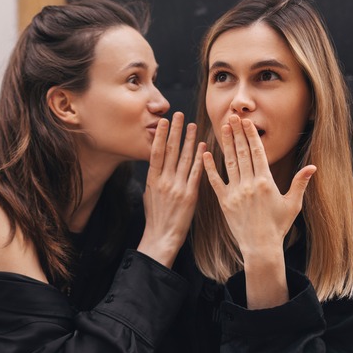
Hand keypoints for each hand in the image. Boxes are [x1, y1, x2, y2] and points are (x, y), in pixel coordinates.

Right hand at [138, 112, 204, 267]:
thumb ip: (155, 178)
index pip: (156, 152)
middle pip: (170, 151)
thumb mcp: (150, 195)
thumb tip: (157, 163)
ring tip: (192, 125)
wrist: (162, 237)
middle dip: (175, 131)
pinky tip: (203, 147)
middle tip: (179, 115)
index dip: (160, 136)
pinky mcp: (190, 195)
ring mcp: (177, 187)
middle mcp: (164, 181)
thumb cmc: (156, 217)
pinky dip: (200, 158)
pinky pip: (196, 173)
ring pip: (185, 158)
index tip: (164, 122)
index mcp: (153, 180)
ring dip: (189, 140)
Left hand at [203, 115, 314, 307]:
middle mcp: (249, 184)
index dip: (251, 135)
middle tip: (232, 116)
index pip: (258, 152)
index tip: (247, 122)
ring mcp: (235, 192)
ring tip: (222, 127)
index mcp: (266, 182)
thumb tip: (312, 167)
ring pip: (229, 163)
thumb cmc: (278, 226)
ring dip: (226, 144)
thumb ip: (299, 183)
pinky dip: (210, 168)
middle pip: (242, 153)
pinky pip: (215, 181)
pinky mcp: (224, 202)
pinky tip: (205, 154)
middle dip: (237, 133)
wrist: (261, 247)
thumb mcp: (292, 204)